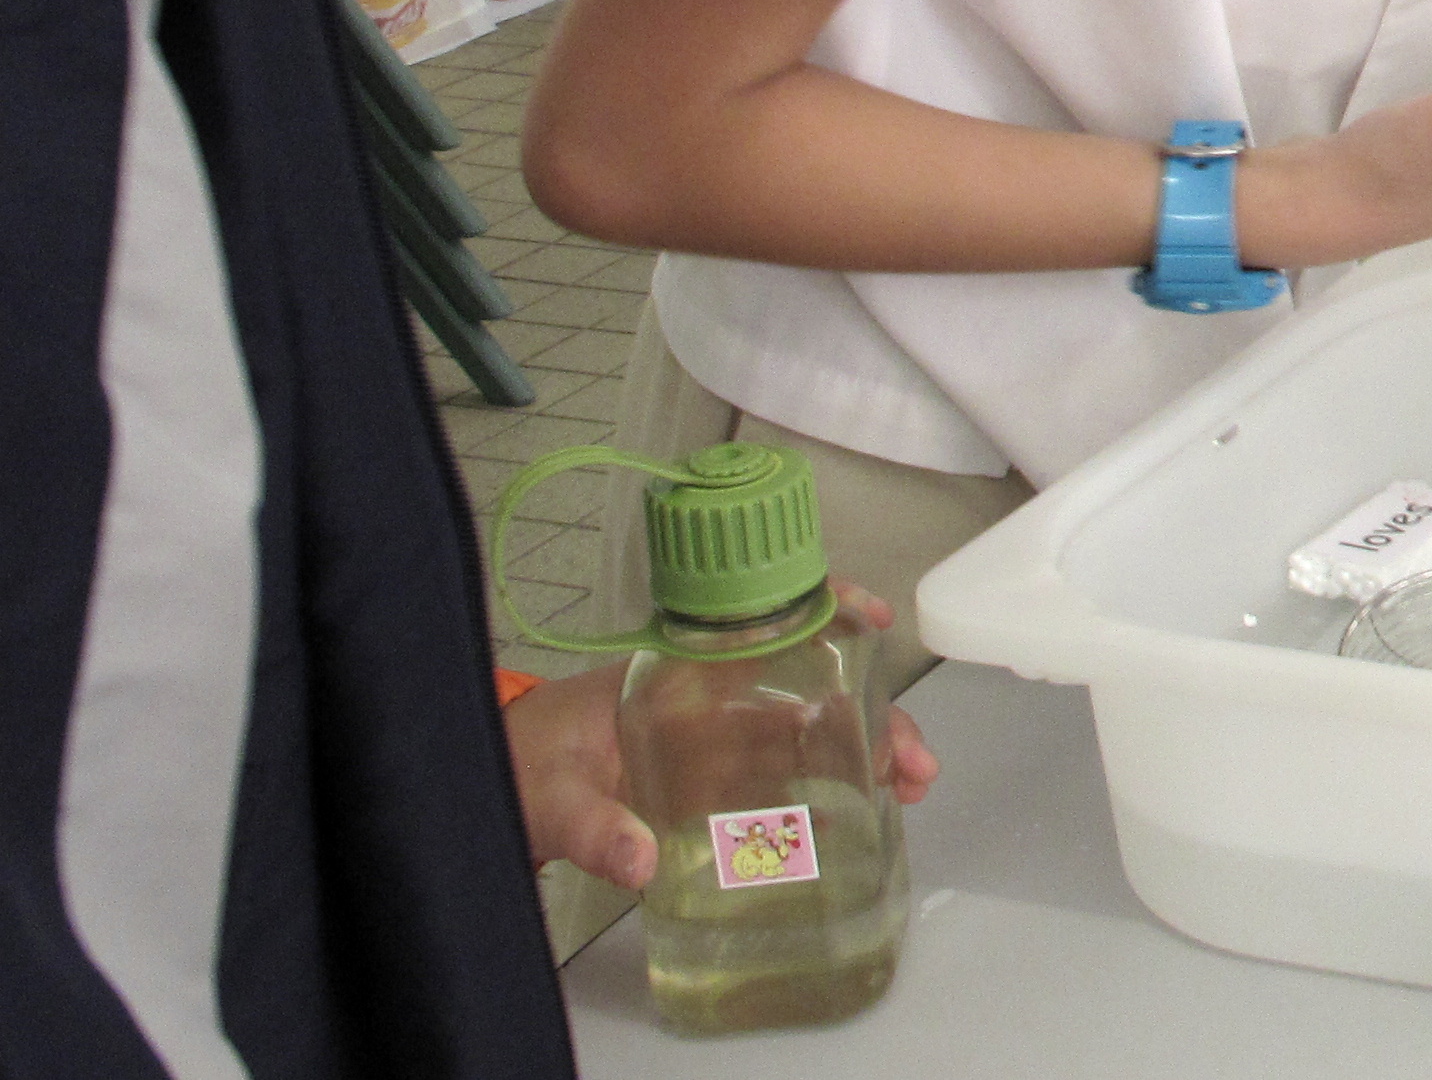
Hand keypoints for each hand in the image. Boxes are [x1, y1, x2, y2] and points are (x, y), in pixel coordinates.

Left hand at [511, 582, 942, 886]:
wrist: (482, 790)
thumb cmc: (516, 767)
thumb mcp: (546, 794)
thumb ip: (589, 827)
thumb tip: (638, 859)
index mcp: (673, 679)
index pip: (761, 629)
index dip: (824, 612)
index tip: (871, 619)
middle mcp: (704, 706)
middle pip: (808, 693)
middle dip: (870, 716)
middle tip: (910, 762)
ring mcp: (709, 748)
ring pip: (806, 738)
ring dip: (862, 755)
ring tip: (906, 789)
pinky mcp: (705, 791)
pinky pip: (778, 784)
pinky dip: (826, 794)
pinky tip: (858, 817)